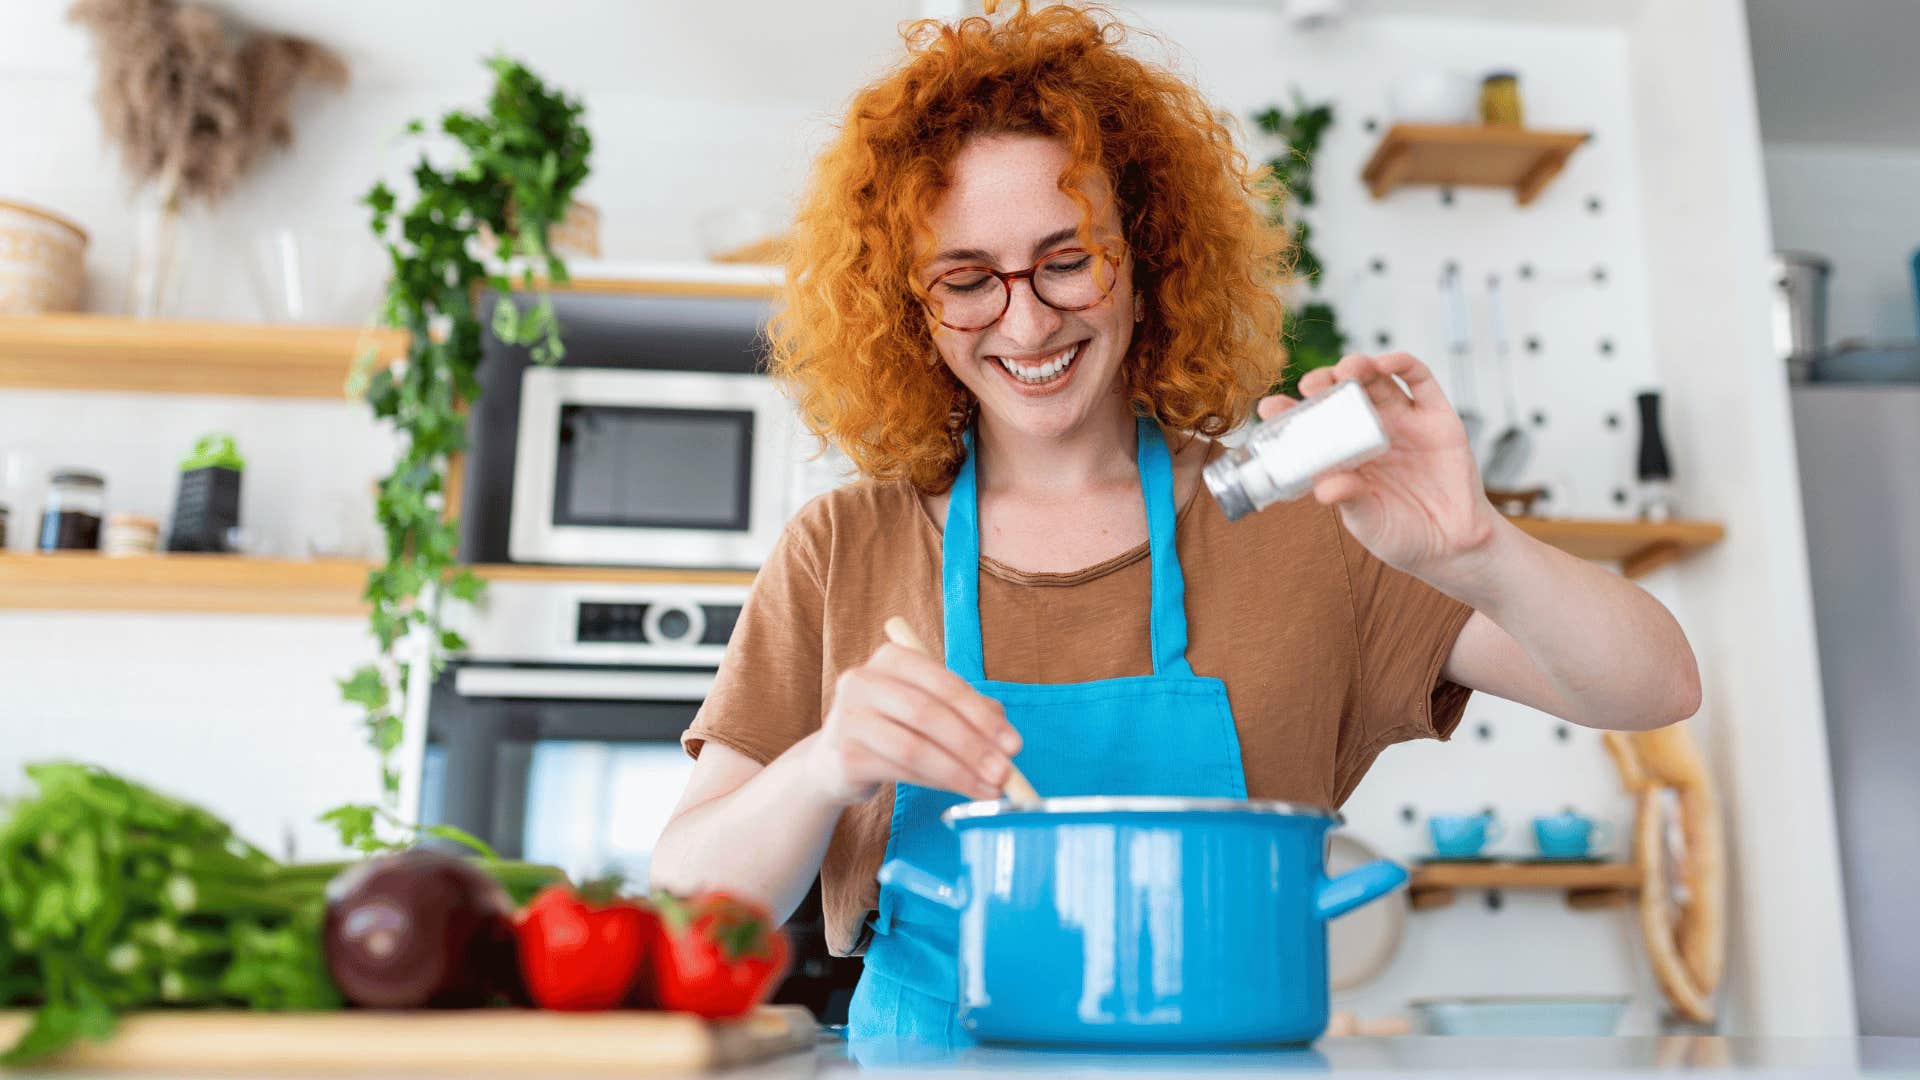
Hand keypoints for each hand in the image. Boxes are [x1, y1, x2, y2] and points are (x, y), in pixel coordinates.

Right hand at [805, 641, 1021, 804]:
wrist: (835, 761)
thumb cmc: (894, 727)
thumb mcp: (930, 710)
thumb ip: (969, 713)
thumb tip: (1006, 738)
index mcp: (890, 658)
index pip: (944, 683)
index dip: (982, 715)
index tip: (1013, 744)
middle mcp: (862, 681)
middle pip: (928, 714)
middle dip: (972, 745)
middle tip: (1004, 771)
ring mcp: (848, 719)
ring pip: (914, 747)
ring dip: (958, 771)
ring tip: (988, 788)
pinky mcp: (844, 756)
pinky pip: (899, 771)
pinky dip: (937, 783)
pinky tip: (960, 790)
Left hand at [1261, 353, 1500, 578]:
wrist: (1454, 547)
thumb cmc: (1402, 535)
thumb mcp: (1368, 522)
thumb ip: (1349, 500)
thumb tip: (1325, 487)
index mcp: (1344, 455)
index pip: (1310, 425)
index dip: (1290, 413)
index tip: (1270, 408)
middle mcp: (1370, 432)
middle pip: (1340, 394)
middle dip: (1323, 382)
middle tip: (1311, 385)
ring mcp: (1403, 421)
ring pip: (1376, 380)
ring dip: (1358, 366)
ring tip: (1347, 370)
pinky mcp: (1436, 417)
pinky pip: (1420, 380)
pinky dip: (1401, 363)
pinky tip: (1385, 363)